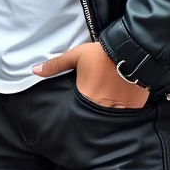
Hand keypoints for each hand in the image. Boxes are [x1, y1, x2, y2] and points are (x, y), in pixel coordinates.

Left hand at [33, 41, 148, 109]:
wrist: (131, 52)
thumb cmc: (100, 54)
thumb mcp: (76, 56)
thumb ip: (55, 65)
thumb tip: (34, 71)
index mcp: (86, 96)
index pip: (78, 109)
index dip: (77, 108)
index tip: (78, 106)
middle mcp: (102, 107)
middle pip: (94, 115)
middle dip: (92, 111)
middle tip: (92, 106)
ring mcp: (120, 109)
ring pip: (110, 117)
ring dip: (107, 113)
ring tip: (106, 106)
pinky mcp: (134, 108)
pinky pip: (126, 115)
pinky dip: (122, 112)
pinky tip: (121, 104)